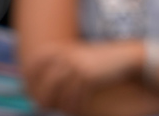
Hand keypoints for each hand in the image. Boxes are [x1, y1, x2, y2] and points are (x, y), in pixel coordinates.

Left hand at [28, 42, 142, 112]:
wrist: (128, 57)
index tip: (31, 92)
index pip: (35, 64)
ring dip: (61, 105)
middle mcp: (67, 56)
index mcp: (62, 49)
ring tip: (65, 110)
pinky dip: (76, 107)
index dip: (30, 79)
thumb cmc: (103, 60)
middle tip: (45, 107)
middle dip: (43, 98)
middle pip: (45, 83)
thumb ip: (61, 66)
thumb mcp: (80, 57)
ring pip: (59, 94)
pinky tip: (79, 110)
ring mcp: (77, 66)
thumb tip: (39, 86)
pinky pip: (75, 98)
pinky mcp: (88, 77)